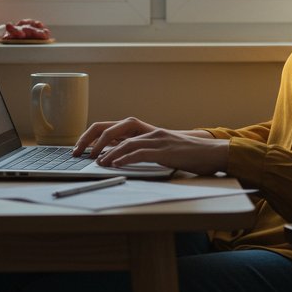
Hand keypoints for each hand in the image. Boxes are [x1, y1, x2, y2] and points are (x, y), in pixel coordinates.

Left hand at [73, 117, 228, 175]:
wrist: (212, 153)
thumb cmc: (187, 155)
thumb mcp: (161, 151)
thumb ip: (142, 152)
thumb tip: (118, 160)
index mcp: (145, 131)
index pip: (111, 128)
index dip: (92, 136)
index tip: (79, 148)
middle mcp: (148, 131)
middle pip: (113, 129)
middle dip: (93, 141)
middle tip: (80, 153)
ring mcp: (157, 139)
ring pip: (126, 141)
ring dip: (108, 152)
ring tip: (97, 161)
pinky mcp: (165, 150)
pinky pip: (141, 152)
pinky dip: (126, 157)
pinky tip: (116, 164)